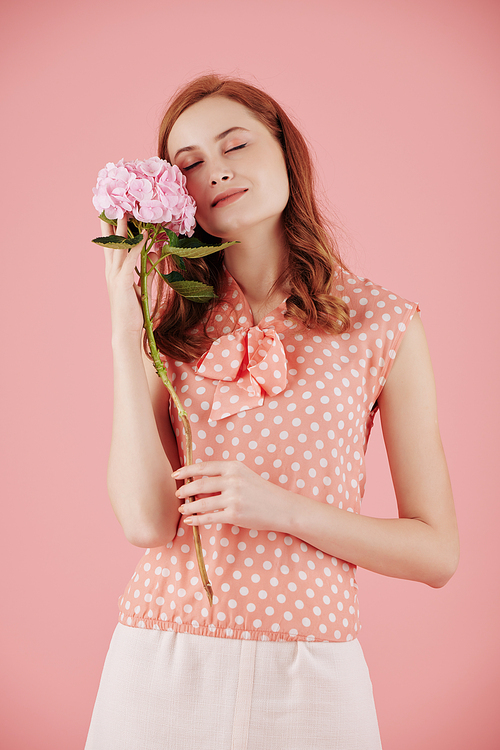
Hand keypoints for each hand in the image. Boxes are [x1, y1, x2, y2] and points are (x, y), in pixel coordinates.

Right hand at [101, 215, 156, 335]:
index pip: (111, 245)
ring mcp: (115, 276)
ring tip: (125, 210)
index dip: (111, 228)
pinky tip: (143, 235)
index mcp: (114, 272)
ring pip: (118, 247)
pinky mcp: (122, 282)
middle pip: (110, 241)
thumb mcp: (142, 287)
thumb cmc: (133, 312)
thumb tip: (154, 253)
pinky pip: (130, 260)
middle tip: (112, 202)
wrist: (126, 331)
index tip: (112, 211)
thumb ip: (146, 269)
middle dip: (110, 221)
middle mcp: (111, 271)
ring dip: (122, 228)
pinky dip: (137, 246)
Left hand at [173, 460, 293, 531]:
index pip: (204, 467)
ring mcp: (233, 498)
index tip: (175, 475)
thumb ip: (224, 474)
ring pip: (202, 503)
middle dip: (185, 490)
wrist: (281, 507)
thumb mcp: (244, 475)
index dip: (187, 470)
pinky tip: (190, 520)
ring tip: (182, 508)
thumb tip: (197, 479)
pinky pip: (209, 517)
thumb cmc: (261, 491)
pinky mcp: (234, 514)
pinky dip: (197, 519)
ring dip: (188, 506)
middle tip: (178, 494)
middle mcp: (233, 480)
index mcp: (234, 467)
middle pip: (199, 484)